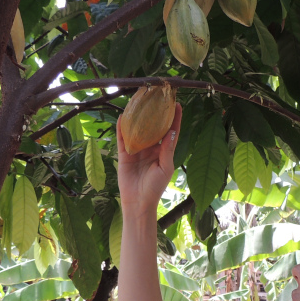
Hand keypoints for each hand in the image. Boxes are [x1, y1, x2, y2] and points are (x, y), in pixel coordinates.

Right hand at [116, 102, 181, 216]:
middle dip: (155, 113)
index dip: (174, 118)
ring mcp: (137, 150)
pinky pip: (123, 139)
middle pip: (153, 127)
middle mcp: (151, 148)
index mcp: (163, 151)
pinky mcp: (125, 154)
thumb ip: (167, 150)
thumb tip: (171, 132)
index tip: (177, 104)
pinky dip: (122, 128)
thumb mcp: (165, 168)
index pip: (170, 131)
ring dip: (138, 118)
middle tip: (157, 98)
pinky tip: (122, 117)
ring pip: (137, 130)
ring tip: (139, 102)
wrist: (138, 202)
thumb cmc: (155, 187)